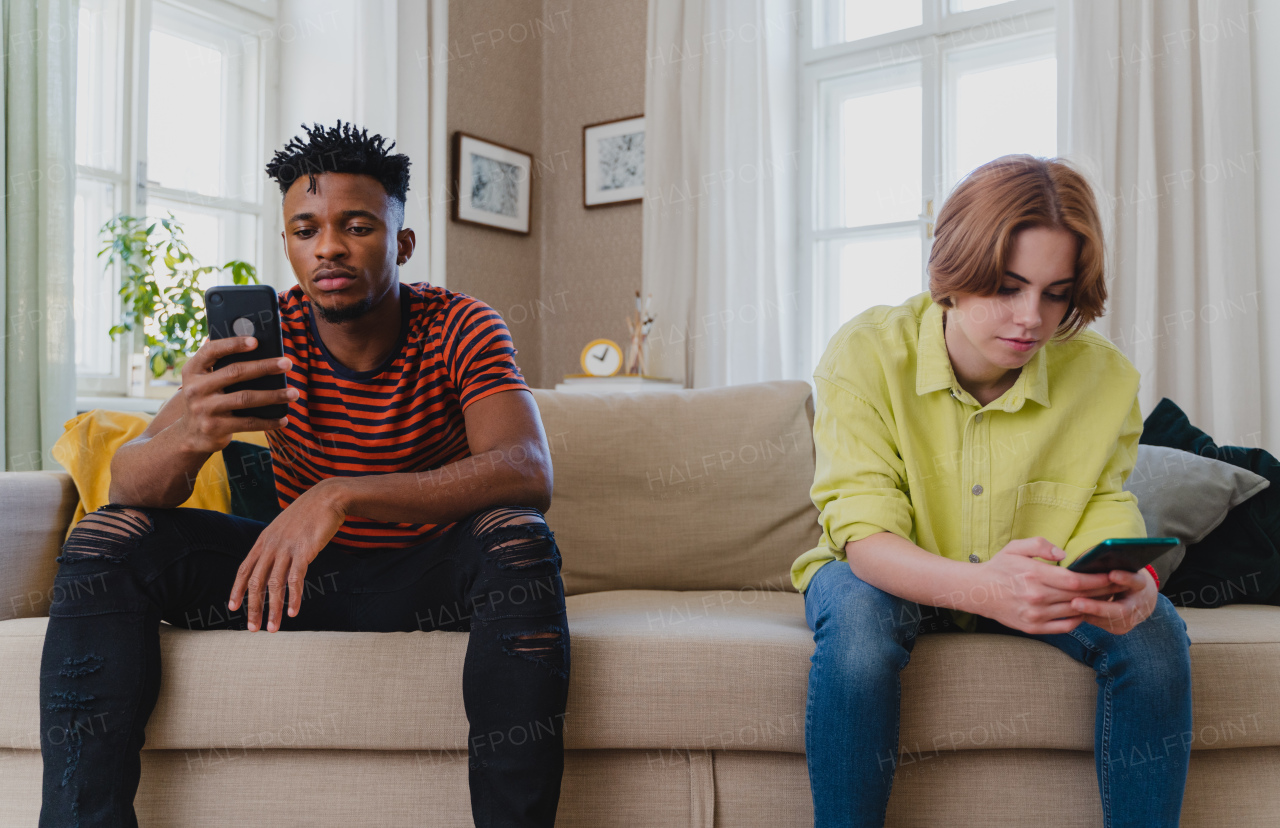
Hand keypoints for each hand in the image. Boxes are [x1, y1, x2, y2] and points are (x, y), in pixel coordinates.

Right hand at [177, 335, 297, 453]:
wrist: (189, 435)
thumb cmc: (205, 399)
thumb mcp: (203, 379)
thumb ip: (219, 362)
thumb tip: (249, 338)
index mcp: (193, 370)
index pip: (211, 351)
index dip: (233, 344)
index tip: (256, 341)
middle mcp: (195, 389)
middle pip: (235, 373)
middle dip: (264, 367)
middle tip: (287, 364)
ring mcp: (204, 409)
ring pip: (245, 398)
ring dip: (273, 395)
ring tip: (294, 393)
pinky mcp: (215, 428)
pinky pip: (248, 423)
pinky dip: (268, 422)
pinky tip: (283, 419)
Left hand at [228, 481, 346, 631]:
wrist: (328, 497)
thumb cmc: (309, 513)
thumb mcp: (285, 527)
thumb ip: (276, 544)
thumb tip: (274, 561)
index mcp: (264, 541)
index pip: (244, 569)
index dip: (237, 590)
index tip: (232, 608)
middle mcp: (271, 546)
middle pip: (256, 582)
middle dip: (253, 607)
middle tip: (253, 628)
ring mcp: (286, 548)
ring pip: (274, 584)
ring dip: (272, 609)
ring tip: (273, 628)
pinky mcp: (304, 551)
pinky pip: (296, 579)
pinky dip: (294, 598)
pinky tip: (293, 612)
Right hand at [974, 537, 1128, 634]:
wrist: (977, 591)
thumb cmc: (1000, 567)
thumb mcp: (1016, 547)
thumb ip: (1041, 545)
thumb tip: (1064, 555)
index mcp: (1033, 575)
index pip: (1075, 580)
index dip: (1097, 579)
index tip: (1112, 574)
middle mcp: (1035, 597)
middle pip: (1079, 596)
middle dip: (1102, 591)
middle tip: (1118, 585)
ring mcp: (1035, 615)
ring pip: (1074, 612)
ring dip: (1093, 605)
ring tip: (1106, 597)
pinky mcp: (1033, 627)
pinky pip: (1064, 626)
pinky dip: (1078, 619)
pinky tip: (1085, 610)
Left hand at [1065, 567, 1157, 633]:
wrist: (1139, 599)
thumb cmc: (1122, 578)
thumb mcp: (1121, 569)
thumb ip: (1107, 566)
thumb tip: (1085, 561)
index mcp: (1139, 585)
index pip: (1136, 581)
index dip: (1125, 578)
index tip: (1111, 574)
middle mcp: (1138, 604)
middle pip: (1120, 610)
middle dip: (1097, 607)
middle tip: (1075, 603)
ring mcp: (1131, 619)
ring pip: (1109, 620)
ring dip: (1087, 614)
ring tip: (1068, 608)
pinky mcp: (1121, 629)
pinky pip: (1102, 624)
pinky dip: (1087, 617)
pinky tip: (1072, 613)